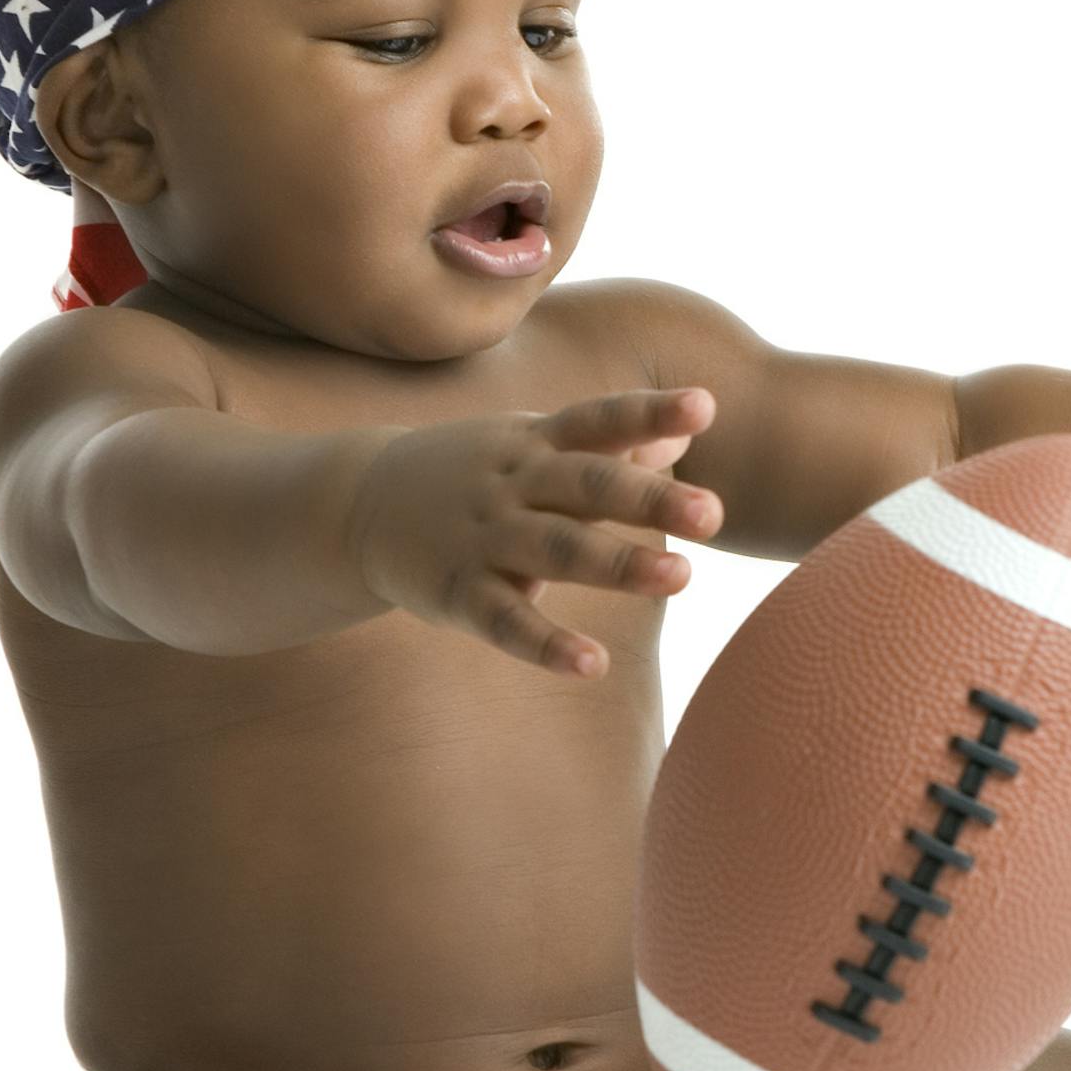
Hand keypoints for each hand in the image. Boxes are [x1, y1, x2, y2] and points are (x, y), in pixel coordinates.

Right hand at [347, 386, 724, 674]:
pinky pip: (505, 620)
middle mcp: (514, 485)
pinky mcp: (457, 593)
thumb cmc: (475, 473)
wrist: (356, 502)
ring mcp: (484, 539)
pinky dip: (546, 643)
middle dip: (649, 497)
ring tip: (683, 576)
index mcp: (536, 443)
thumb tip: (695, 419)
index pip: (598, 420)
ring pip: (556, 549)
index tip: (705, 406)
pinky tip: (591, 665)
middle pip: (587, 485)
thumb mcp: (534, 443)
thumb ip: (615, 439)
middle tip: (714, 512)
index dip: (649, 413)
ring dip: (618, 563)